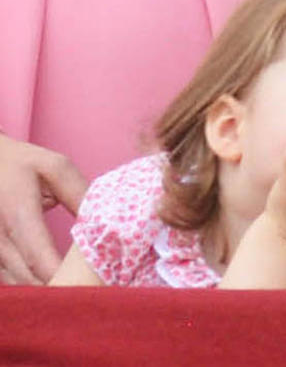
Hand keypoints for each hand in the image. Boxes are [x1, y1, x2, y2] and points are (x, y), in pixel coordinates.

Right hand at [0, 134, 87, 284]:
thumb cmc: (19, 163)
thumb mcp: (53, 167)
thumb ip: (77, 194)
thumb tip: (103, 220)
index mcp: (16, 211)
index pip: (37, 256)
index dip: (61, 276)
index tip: (88, 286)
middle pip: (27, 277)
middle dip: (58, 288)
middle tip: (88, 295)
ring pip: (16, 282)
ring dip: (43, 290)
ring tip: (76, 291)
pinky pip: (6, 277)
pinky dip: (29, 283)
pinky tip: (53, 284)